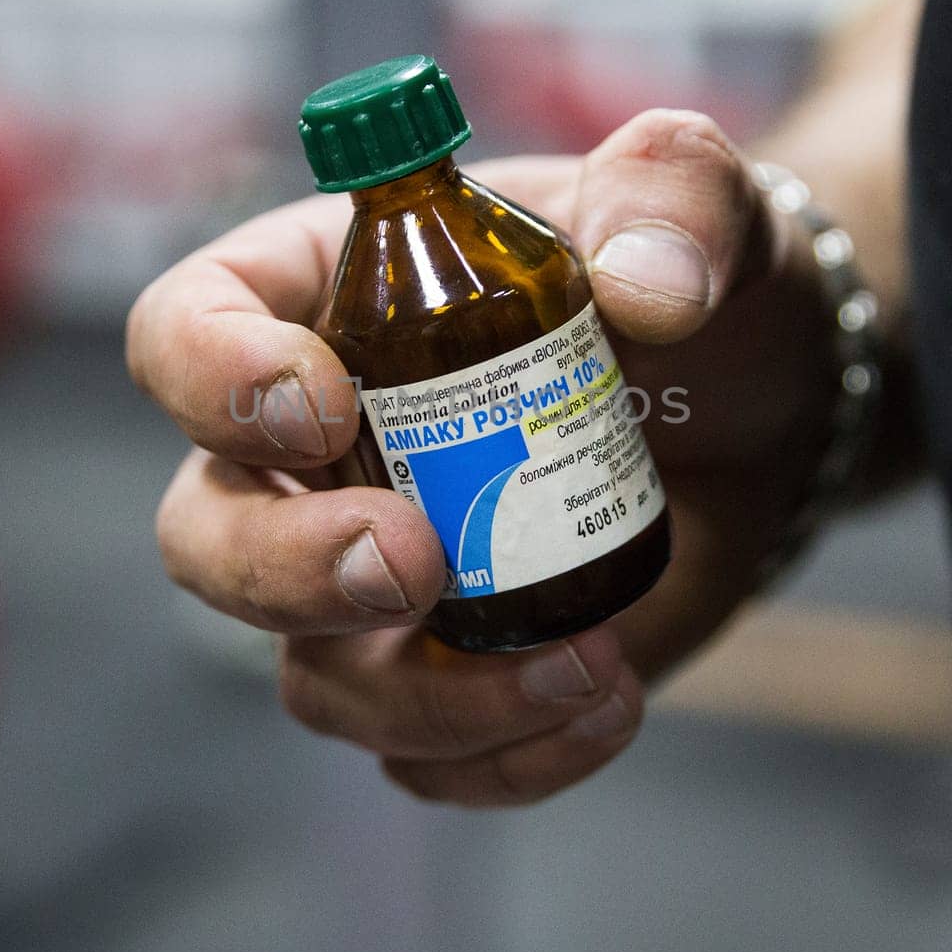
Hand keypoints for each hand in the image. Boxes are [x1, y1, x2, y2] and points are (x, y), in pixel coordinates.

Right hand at [127, 109, 837, 805]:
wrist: (769, 418)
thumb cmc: (693, 288)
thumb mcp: (697, 202)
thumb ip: (673, 193)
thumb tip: (647, 289)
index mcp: (326, 305)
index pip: (183, 332)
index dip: (213, 377)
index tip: (325, 402)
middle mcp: (320, 456)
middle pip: (204, 534)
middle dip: (286, 570)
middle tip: (416, 561)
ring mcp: (375, 578)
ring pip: (311, 675)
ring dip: (429, 696)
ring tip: (585, 661)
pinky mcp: (449, 672)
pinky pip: (418, 754)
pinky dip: (502, 758)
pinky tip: (609, 702)